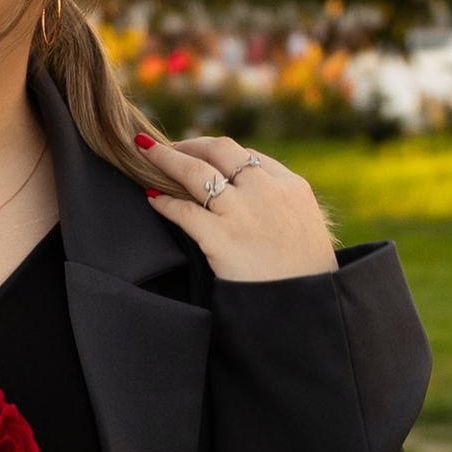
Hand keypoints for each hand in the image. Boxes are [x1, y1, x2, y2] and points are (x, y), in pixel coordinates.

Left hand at [136, 133, 336, 281]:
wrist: (307, 307)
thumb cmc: (306, 274)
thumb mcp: (306, 225)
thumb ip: (278, 202)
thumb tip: (243, 190)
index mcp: (291, 186)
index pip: (248, 155)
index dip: (218, 151)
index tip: (200, 153)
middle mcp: (266, 191)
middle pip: (219, 151)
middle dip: (189, 145)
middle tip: (168, 147)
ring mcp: (242, 212)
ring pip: (193, 171)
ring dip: (163, 157)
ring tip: (144, 151)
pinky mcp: (220, 237)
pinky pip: (182, 211)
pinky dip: (163, 202)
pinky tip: (152, 197)